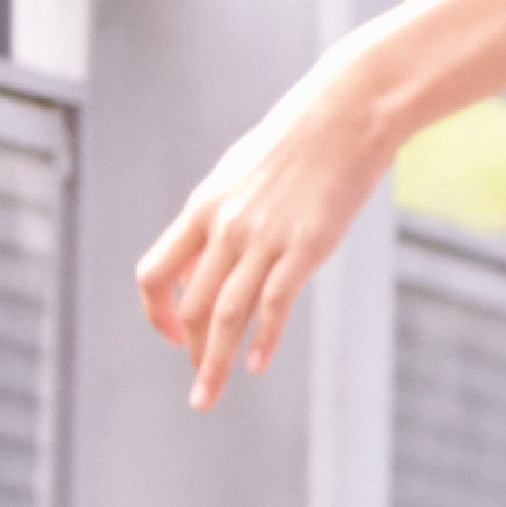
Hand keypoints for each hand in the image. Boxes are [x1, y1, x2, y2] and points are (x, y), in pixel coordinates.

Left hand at [136, 89, 413, 408]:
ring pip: (227, 314)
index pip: (155, 274)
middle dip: (191, 352)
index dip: (156, 313)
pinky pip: (275, 303)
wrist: (349, 111)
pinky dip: (264, 339)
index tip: (173, 334)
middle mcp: (225, 227)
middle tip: (199, 386)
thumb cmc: (302, 138)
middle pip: (192, 306)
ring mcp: (265, 237)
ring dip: (214, 362)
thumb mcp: (243, 172)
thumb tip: (210, 248)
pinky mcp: (307, 244)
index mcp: (203, 208)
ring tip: (207, 395)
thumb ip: (223, 213)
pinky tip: (259, 363)